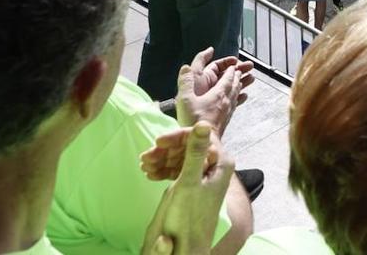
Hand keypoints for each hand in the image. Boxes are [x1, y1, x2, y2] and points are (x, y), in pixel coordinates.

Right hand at [140, 123, 234, 254]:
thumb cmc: (190, 217)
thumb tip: (203, 124)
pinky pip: (179, 169)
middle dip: (166, 150)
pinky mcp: (194, 184)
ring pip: (181, 157)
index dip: (177, 137)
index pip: (200, 136)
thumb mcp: (189, 182)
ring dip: (162, 159)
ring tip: (144, 165)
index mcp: (221, 162)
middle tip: (145, 157)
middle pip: (189, 147)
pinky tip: (150, 173)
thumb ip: (195, 153)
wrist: (186, 245)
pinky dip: (164, 169)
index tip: (157, 141)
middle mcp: (215, 166)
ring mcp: (204, 175)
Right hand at [175, 47, 254, 133]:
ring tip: (240, 82)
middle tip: (240, 70)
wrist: (205, 144)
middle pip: (234, 86)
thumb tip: (186, 67)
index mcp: (218, 94)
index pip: (228, 79)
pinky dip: (236, 99)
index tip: (234, 64)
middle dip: (237, 76)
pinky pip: (234, 105)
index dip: (231, 71)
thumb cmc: (193, 121)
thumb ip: (185, 82)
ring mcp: (227, 111)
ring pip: (235, 95)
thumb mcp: (185, 100)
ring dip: (238, 86)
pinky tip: (235, 101)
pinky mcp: (226, 120)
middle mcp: (226, 101)